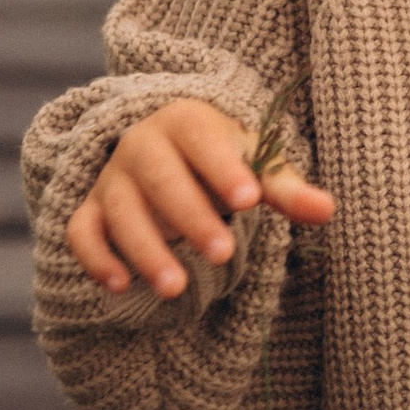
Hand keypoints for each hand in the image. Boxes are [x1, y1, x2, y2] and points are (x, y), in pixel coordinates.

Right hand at [65, 96, 335, 300]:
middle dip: (189, 216)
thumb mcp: (254, 167)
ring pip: (120, 210)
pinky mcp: (91, 210)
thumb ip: (286, 190)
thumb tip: (327, 211)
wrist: (168, 154)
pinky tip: (121, 286)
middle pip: (159, 176)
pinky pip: (82, 231)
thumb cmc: (221, 163)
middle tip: (224, 255)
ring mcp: (112, 179)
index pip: (201, 137)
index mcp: (186, 121)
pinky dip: (95, 257)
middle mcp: (141, 144)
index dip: (223, 166)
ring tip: (176, 289)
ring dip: (145, 249)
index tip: (250, 199)